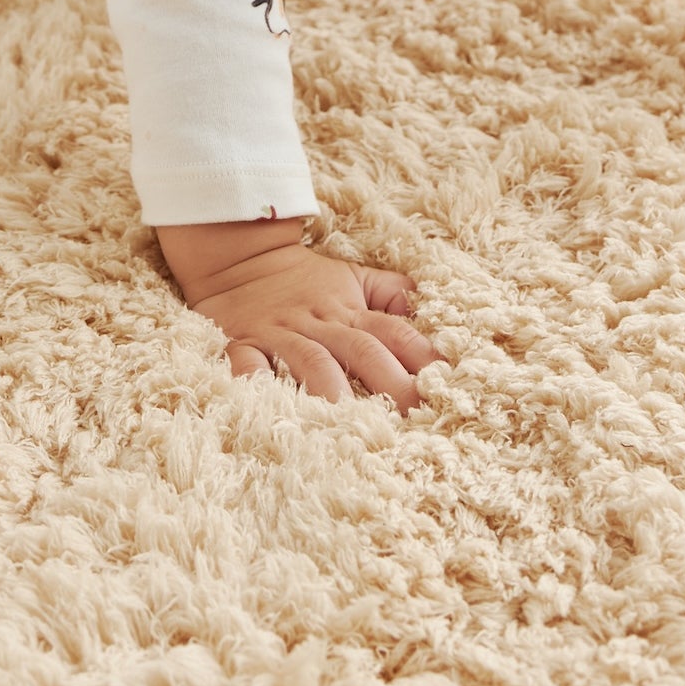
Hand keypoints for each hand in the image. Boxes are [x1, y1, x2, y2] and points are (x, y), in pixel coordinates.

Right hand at [157, 217, 437, 404]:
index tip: (445, 387)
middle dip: (391, 383)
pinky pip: (248, 363)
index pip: (394, 331)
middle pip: (362, 351)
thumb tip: (430, 313)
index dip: (421, 356)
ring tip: (353, 427)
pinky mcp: (241, 342)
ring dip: (334, 391)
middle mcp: (320, 323)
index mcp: (350, 311)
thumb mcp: (354, 278)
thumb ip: (392, 295)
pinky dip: (257, 384)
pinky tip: (272, 407)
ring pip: (311, 361)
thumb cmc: (305, 280)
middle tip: (415, 418)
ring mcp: (280, 333)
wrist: (239, 258)